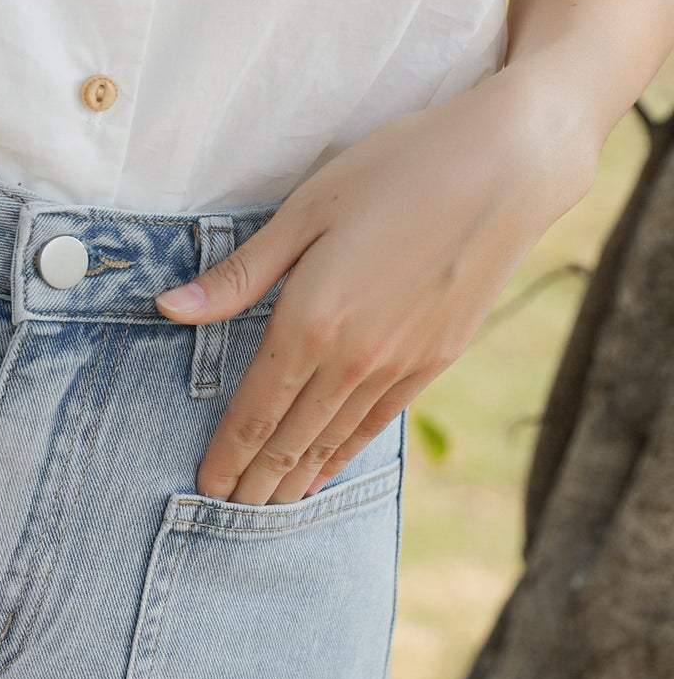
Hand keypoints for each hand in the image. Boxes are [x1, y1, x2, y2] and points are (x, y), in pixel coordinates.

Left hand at [155, 62, 597, 504]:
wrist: (508, 166)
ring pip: (334, 440)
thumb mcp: (306, 210)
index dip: (227, 454)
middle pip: (291, 438)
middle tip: (225, 512)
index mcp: (310, 320)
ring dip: (296, 478)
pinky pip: (377, 423)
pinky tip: (326, 473)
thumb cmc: (399, 168)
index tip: (204, 484)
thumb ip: (240, 274)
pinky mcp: (436, 360)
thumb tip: (170, 308)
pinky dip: (345, 454)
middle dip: (255, 481)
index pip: (255, 410)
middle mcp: (353, 358)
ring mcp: (399, 364)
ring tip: (267, 507)